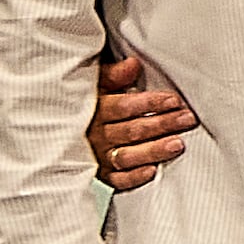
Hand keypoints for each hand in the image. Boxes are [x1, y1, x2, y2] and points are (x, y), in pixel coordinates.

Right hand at [85, 46, 201, 192]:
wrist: (57, 129)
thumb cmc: (84, 103)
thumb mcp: (94, 84)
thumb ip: (113, 75)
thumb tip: (133, 64)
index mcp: (94, 110)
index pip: (123, 107)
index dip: (149, 103)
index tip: (174, 101)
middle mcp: (95, 135)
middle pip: (131, 131)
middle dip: (161, 124)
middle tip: (187, 119)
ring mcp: (97, 157)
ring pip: (127, 156)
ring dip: (153, 151)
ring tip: (177, 144)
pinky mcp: (100, 175)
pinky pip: (116, 180)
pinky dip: (133, 177)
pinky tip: (152, 171)